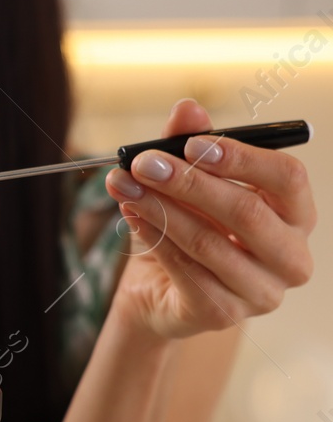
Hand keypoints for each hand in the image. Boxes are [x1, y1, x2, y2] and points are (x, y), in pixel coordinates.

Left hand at [105, 98, 314, 339]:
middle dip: (189, 182)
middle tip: (143, 162)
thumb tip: (187, 108)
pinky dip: (155, 239)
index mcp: (296, 214)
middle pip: (247, 211)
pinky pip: (187, 271)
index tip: (192, 143)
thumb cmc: (185, 228)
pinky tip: (132, 215)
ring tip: (125, 186)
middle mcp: (291, 255)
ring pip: (210, 242)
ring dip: (161, 209)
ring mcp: (262, 291)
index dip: (241, 157)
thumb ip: (190, 145)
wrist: (156, 290)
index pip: (287, 178)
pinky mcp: (224, 313)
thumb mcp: (186, 183)